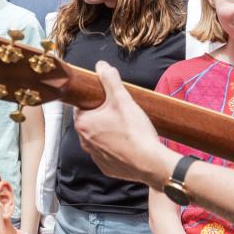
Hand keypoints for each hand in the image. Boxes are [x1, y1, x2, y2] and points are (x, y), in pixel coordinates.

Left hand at [71, 62, 179, 187]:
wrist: (150, 162)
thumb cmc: (135, 132)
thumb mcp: (123, 99)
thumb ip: (110, 80)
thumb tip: (101, 65)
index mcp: (83, 124)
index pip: (82, 106)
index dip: (96, 100)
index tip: (108, 99)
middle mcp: (84, 142)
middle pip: (91, 122)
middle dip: (104, 116)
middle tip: (121, 112)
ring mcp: (94, 156)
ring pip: (99, 138)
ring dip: (109, 132)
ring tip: (127, 128)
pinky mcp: (106, 167)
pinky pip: (108, 153)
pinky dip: (116, 148)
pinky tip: (129, 143)